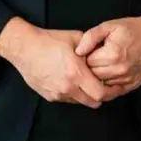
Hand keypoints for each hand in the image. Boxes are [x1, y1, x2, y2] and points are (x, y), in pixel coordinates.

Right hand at [0, 18, 123, 107]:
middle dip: (101, 96)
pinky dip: (73, 94)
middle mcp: (68, 87)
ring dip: (86, 95)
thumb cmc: (49, 41)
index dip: (111, 92)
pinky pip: (67, 99)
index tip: (115, 87)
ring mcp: (58, 93)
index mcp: (76, 73)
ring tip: (86, 82)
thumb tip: (104, 52)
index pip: (100, 93)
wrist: (25, 48)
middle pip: (93, 102)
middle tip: (104, 87)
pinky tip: (71, 81)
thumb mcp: (75, 38)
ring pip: (80, 102)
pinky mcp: (49, 96)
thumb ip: (92, 47)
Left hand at [76, 6, 140, 94]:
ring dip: (99, 77)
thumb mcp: (109, 26)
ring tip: (102, 64)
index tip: (89, 51)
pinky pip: (114, 91)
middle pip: (93, 76)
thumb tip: (78, 51)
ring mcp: (127, 79)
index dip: (84, 57)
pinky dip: (109, 84)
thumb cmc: (133, 29)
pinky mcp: (133, 84)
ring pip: (102, 85)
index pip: (86, 63)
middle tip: (94, 58)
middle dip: (90, 68)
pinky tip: (110, 73)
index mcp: (112, 54)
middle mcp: (120, 70)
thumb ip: (90, 37)